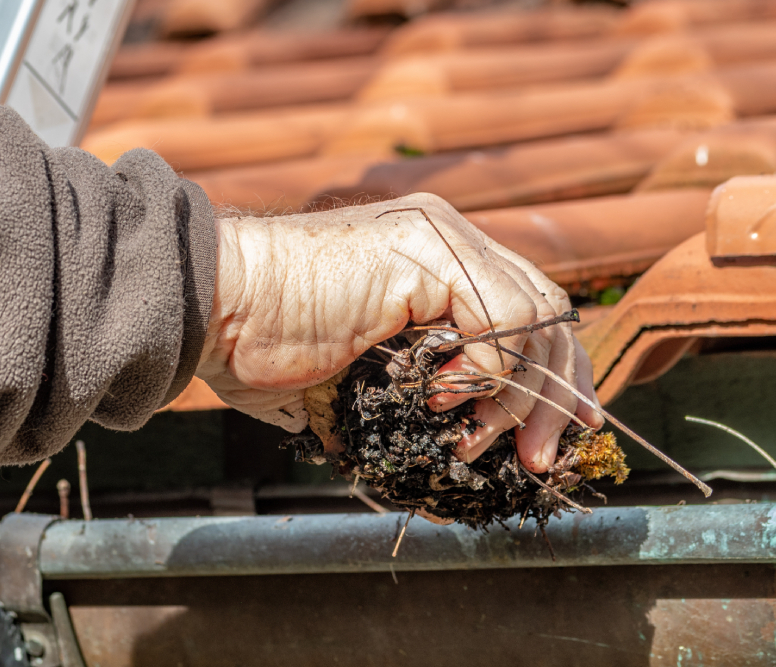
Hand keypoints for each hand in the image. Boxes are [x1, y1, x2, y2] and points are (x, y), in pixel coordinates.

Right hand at [196, 193, 602, 472]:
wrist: (213, 308)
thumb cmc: (258, 346)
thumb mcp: (358, 377)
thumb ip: (413, 394)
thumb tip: (454, 455)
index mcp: (433, 260)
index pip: (528, 309)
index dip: (552, 373)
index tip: (563, 428)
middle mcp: (446, 237)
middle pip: (548, 310)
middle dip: (556, 392)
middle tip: (540, 456)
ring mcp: (439, 237)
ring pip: (536, 316)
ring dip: (519, 395)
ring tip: (475, 439)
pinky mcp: (426, 249)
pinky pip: (503, 316)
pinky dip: (489, 369)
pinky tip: (442, 395)